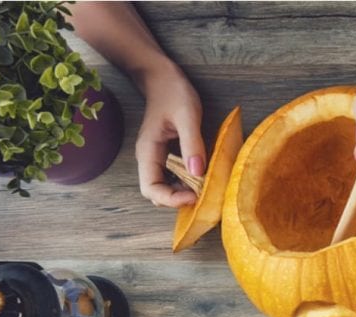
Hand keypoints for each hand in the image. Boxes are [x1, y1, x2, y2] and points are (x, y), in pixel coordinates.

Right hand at [135, 61, 204, 207]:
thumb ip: (192, 143)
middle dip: (179, 198)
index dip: (172, 198)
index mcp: (148, 152)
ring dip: (185, 192)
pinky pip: (175, 177)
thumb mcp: (187, 115)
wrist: (163, 78)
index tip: (195, 195)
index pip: (151, 189)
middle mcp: (150, 159)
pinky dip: (188, 182)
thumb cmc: (173, 92)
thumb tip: (197, 172)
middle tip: (204, 193)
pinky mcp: (167, 156)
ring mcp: (158, 159)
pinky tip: (204, 176)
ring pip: (166, 187)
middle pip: (158, 193)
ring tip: (206, 186)